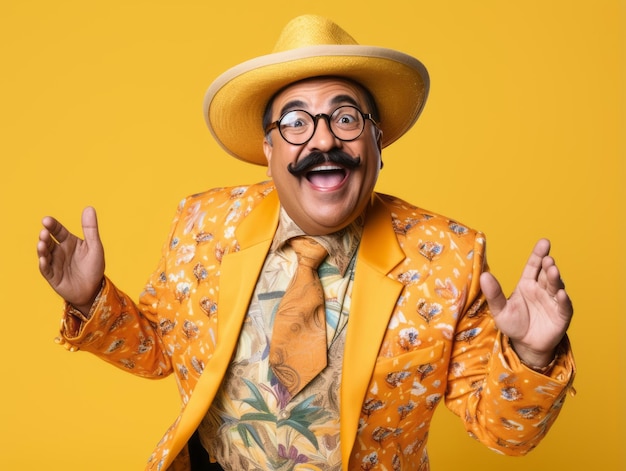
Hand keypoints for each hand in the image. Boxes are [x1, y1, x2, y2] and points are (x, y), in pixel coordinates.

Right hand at [37, 206, 104, 314]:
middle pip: (48, 241)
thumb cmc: (94, 267)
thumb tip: (89, 207)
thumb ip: (90, 228)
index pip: (58, 230)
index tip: (46, 220)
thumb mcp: (95, 246)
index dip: (52, 225)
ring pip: (44, 254)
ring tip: (42, 243)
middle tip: (44, 232)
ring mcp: (54, 263)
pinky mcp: (53, 276)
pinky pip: (46, 269)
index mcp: (69, 242)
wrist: (94, 290)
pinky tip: (43, 260)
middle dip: (45, 236)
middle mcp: (59, 251)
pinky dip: (43, 264)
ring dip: (42, 248)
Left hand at [480, 238, 572, 367]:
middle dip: (548, 265)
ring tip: (553, 270)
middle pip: (546, 274)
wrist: (525, 345)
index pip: (534, 266)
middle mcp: (542, 289)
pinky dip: (563, 300)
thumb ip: (494, 294)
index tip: (544, 242)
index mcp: (527, 284)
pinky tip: (560, 294)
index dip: (539, 254)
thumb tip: (484, 276)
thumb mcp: (500, 309)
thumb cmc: (513, 324)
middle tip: (547, 259)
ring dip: (555, 278)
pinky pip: (564, 306)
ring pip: (556, 287)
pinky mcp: (561, 316)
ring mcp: (553, 302)